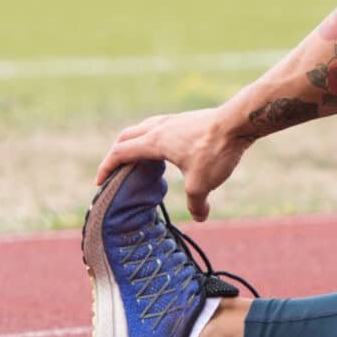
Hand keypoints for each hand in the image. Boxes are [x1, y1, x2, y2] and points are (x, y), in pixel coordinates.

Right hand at [97, 108, 246, 220]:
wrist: (237, 122)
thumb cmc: (215, 151)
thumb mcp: (202, 184)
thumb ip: (196, 204)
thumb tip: (200, 217)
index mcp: (154, 142)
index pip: (120, 153)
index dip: (106, 167)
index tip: (99, 182)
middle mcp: (158, 127)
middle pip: (126, 137)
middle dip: (116, 154)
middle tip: (114, 170)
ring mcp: (172, 120)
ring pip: (142, 128)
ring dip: (134, 143)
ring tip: (137, 160)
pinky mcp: (185, 120)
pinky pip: (158, 127)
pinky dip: (151, 138)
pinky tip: (164, 150)